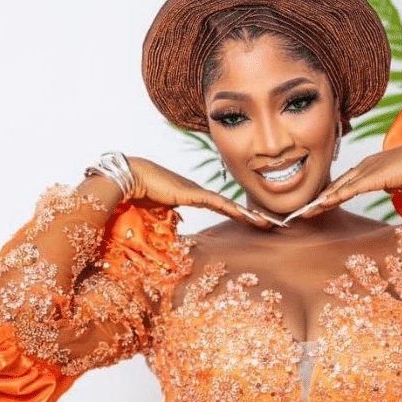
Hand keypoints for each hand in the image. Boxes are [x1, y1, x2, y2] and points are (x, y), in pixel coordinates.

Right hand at [126, 156, 277, 229]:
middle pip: (230, 205)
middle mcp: (199, 191)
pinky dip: (232, 210)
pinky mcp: (193, 193)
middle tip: (270, 223)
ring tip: (266, 223)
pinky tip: (247, 216)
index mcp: (193, 195)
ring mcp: (197, 191)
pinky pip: (217, 203)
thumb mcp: (160, 209)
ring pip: (229, 205)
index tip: (253, 221)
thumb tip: (178, 224)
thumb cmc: (141, 192)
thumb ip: (171, 216)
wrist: (131, 177)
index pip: (221, 206)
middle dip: (250, 215)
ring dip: (248, 215)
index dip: (238, 213)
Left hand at [285, 140, 401, 220]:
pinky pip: (348, 190)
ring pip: (337, 188)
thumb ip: (390, 182)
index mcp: (370, 166)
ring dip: (320, 201)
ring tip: (304, 212)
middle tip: (301, 210)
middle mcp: (364, 166)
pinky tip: (321, 205)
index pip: (344, 182)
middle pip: (335, 185)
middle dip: (317, 198)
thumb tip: (387, 188)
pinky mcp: (372, 177)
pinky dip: (333, 198)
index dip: (329, 194)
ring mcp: (367, 170)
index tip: (316, 204)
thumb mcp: (400, 178)